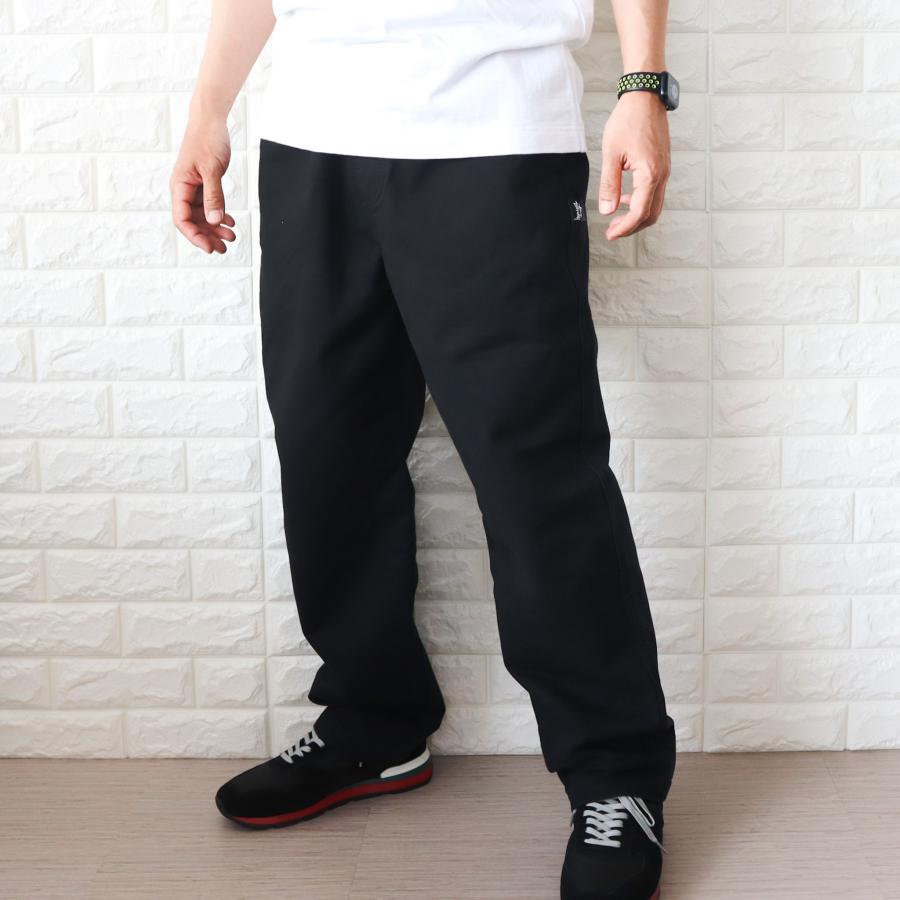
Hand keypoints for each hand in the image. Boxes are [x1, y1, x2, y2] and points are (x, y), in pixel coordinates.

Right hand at [170, 116, 235, 253]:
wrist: (210, 120)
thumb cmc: (207, 139)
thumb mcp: (212, 170)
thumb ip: (213, 196)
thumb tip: (214, 220)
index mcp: (179, 186)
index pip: (182, 219)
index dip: (195, 236)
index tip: (210, 247)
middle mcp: (183, 189)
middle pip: (193, 222)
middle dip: (207, 236)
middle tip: (224, 248)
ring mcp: (193, 188)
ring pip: (202, 216)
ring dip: (215, 228)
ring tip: (232, 237)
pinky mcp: (204, 184)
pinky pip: (210, 206)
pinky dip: (220, 215)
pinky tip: (231, 222)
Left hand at [598, 91, 670, 240]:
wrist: (646, 96)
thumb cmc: (628, 120)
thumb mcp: (611, 153)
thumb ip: (609, 184)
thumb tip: (607, 210)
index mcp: (650, 174)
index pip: (639, 212)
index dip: (625, 228)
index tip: (610, 234)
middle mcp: (662, 175)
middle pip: (651, 214)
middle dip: (632, 227)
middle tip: (612, 230)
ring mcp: (665, 170)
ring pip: (655, 205)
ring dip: (637, 215)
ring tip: (616, 217)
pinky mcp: (663, 165)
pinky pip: (655, 192)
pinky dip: (642, 201)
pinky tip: (625, 198)